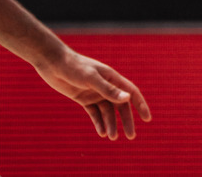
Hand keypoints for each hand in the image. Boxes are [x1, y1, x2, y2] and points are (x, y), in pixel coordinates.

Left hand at [34, 48, 151, 140]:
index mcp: (112, 78)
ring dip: (111, 124)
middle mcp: (106, 86)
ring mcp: (95, 93)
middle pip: (121, 106)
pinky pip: (94, 113)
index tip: (147, 119)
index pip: (131, 93)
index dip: (140, 105)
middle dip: (126, 121)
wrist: (53, 63)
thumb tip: (127, 99)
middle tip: (131, 136)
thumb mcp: (91, 78)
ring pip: (107, 112)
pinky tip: (101, 133)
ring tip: (112, 138)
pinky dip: (98, 123)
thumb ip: (108, 90)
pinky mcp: (84, 99)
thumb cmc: (74, 67)